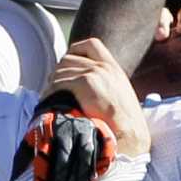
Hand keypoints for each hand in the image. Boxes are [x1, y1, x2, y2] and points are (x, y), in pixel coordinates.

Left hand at [5, 99, 113, 180]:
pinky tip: (98, 177)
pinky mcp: (98, 131)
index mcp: (44, 135)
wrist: (63, 106)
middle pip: (62, 160)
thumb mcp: (28, 146)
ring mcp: (82, 130)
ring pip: (84, 154)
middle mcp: (64, 131)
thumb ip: (19, 171)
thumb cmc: (44, 135)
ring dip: (84, 174)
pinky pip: (102, 147)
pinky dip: (101, 162)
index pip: (40, 162)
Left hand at [44, 38, 150, 156]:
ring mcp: (94, 73)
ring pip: (60, 71)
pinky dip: (51, 93)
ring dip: (53, 84)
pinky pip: (58, 83)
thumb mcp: (119, 95)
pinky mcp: (84, 83)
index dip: (75, 51)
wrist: (129, 135)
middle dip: (59, 72)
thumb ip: (105, 83)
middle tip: (55, 87)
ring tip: (52, 97)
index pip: (91, 45)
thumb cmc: (124, 124)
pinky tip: (51, 104)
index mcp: (113, 68)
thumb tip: (81, 83)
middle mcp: (104, 66)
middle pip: (69, 58)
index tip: (67, 64)